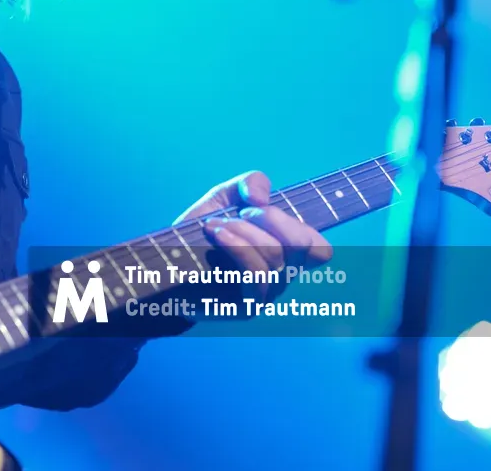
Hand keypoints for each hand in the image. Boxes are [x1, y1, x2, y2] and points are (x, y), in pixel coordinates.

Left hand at [177, 171, 332, 301]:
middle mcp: (282, 277)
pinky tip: (215, 234)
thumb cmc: (207, 227)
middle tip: (241, 213)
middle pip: (300, 246)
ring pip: (273, 258)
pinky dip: (236, 247)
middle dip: (269, 218)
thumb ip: (252, 183)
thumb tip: (260, 200)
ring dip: (242, 231)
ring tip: (214, 226)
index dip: (294, 223)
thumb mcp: (228, 194)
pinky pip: (256, 277)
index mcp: (287, 254)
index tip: (255, 208)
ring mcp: (265, 295)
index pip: (320, 250)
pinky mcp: (245, 308)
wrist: (170, 259)